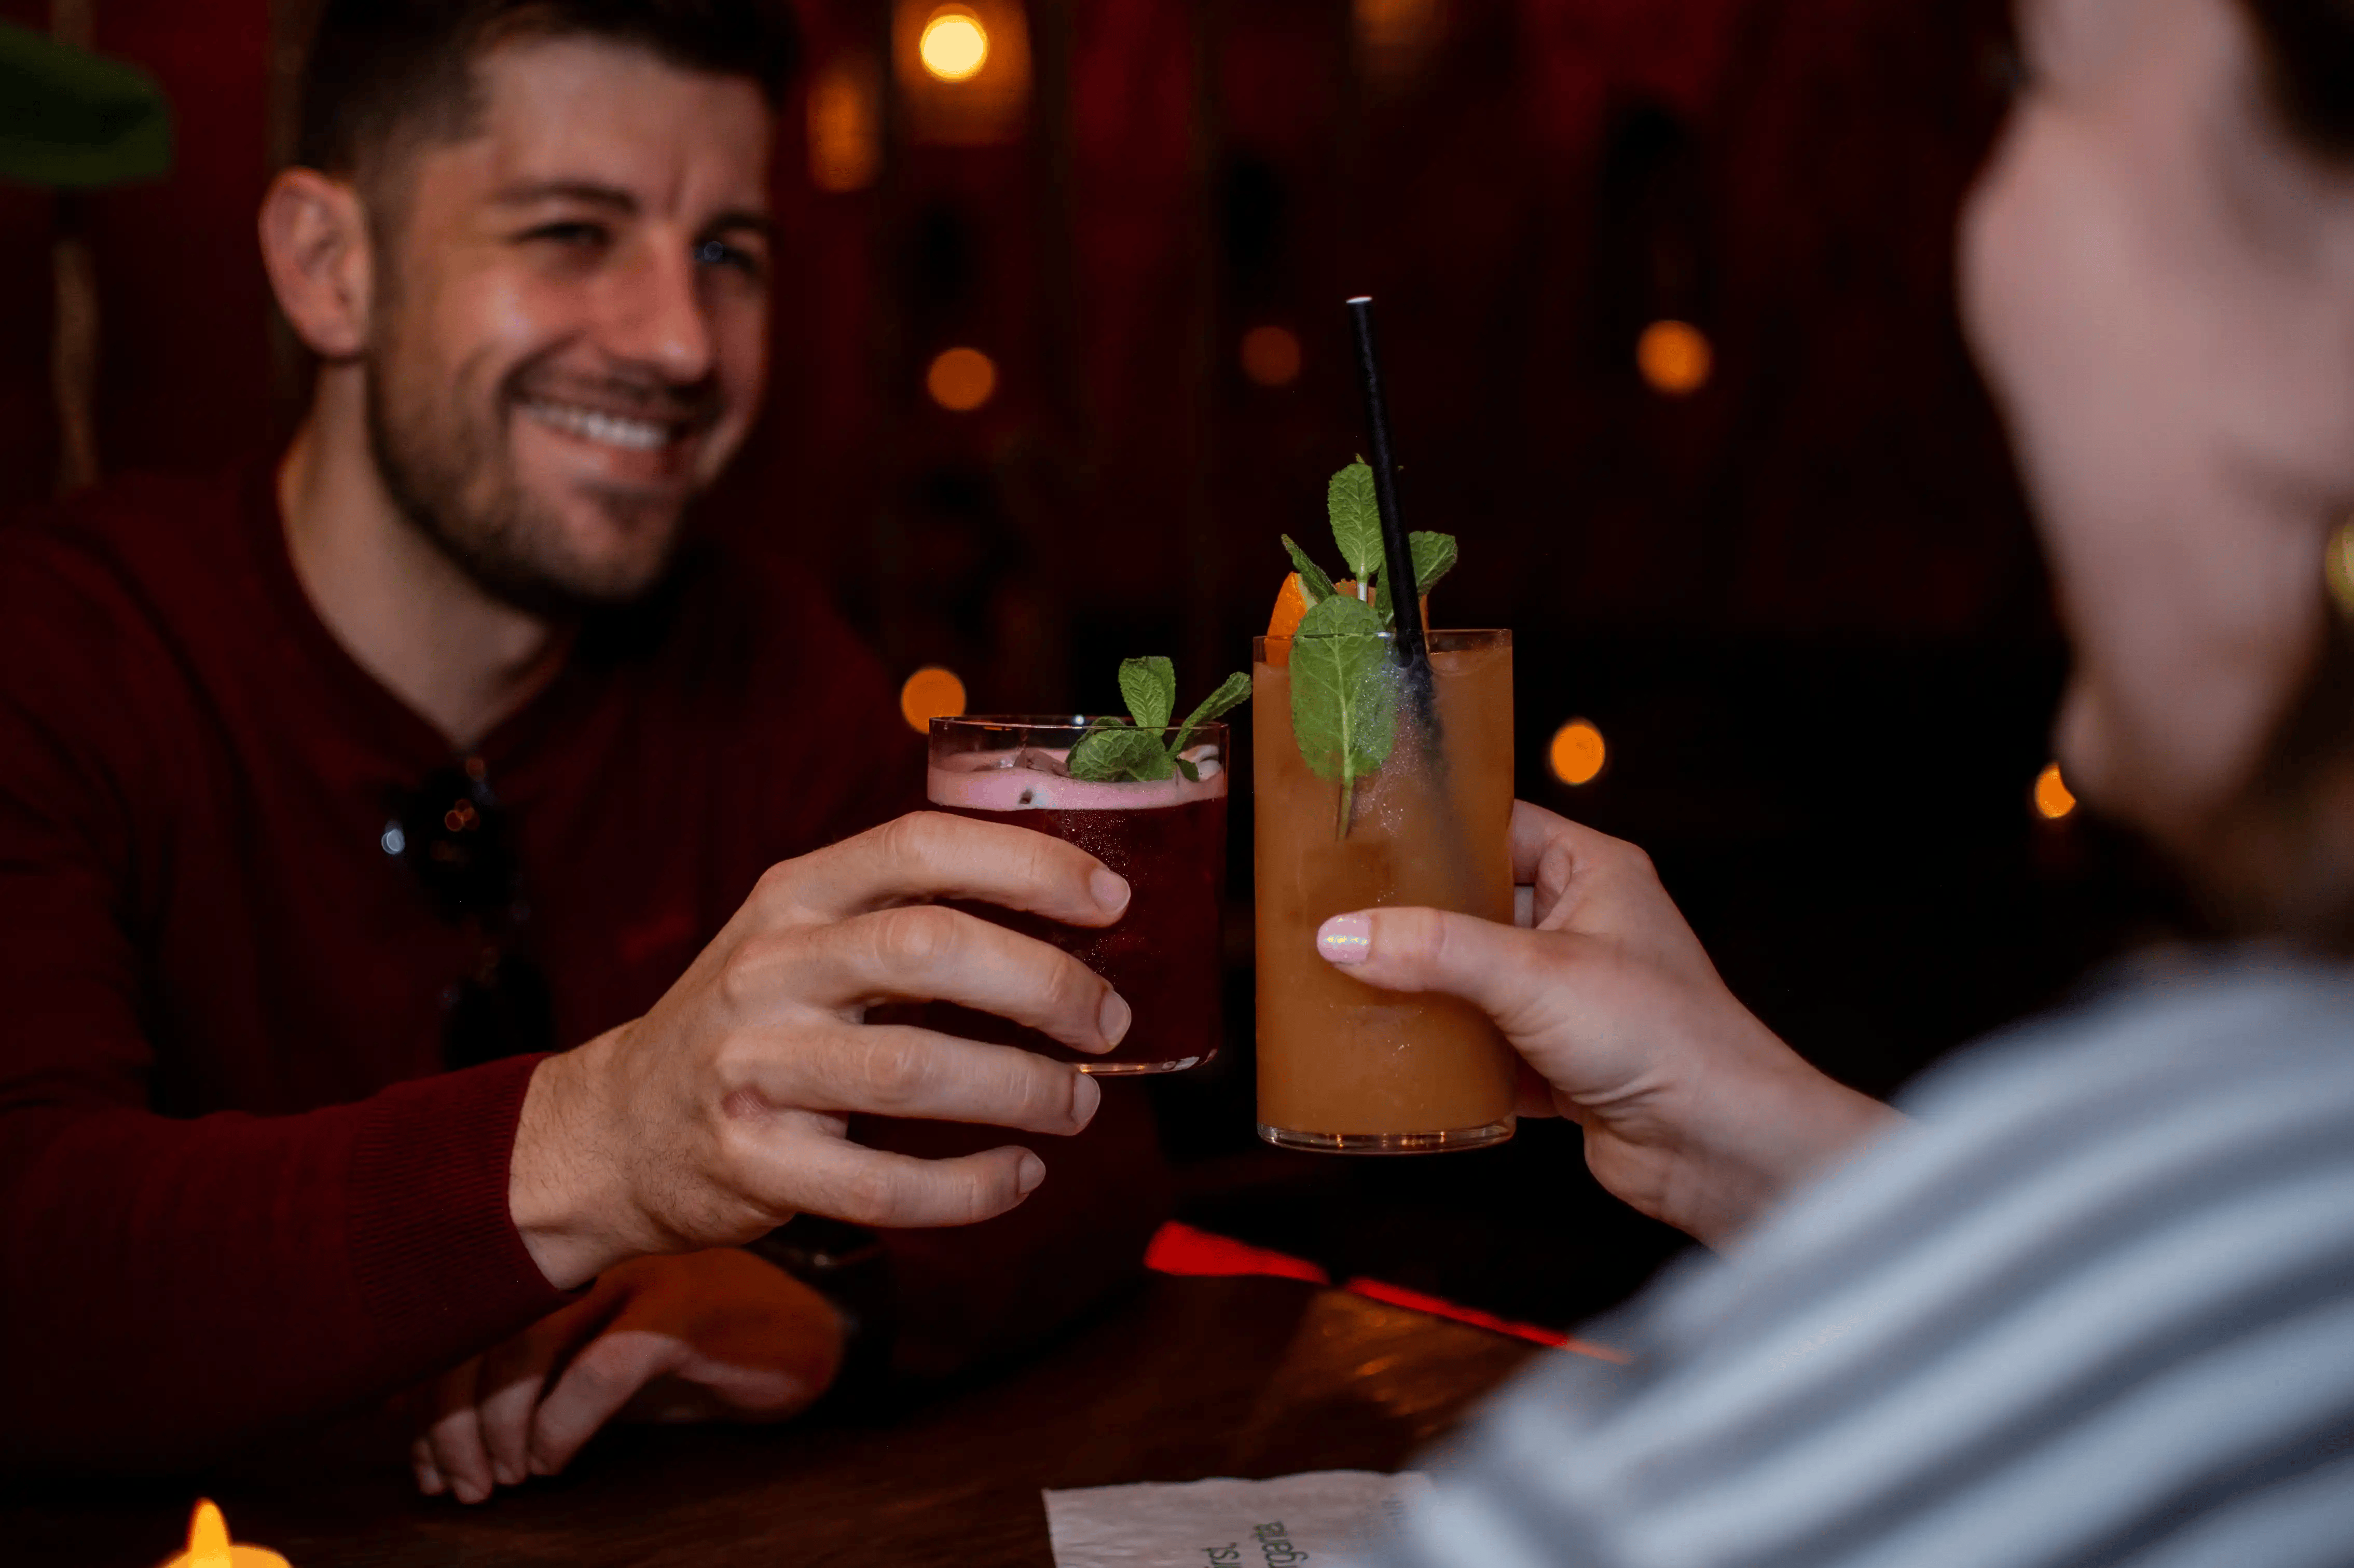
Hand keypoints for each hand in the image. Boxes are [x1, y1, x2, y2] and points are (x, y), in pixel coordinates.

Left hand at [410, 1249, 841, 1502]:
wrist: (809, 1335)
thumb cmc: (698, 1349)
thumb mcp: (598, 1362)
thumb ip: (532, 1378)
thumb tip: (434, 1430)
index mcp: (560, 1261)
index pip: (463, 1318)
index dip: (425, 1397)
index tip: (421, 1466)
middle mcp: (589, 1256)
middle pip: (481, 1330)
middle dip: (449, 1422)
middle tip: (457, 1487)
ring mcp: (637, 1275)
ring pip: (527, 1345)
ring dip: (497, 1428)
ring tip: (497, 1482)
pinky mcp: (685, 1309)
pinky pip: (602, 1367)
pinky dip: (562, 1423)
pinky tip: (553, 1462)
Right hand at [511, 812, 1135, 1287]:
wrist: (615, 1130)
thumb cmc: (755, 1024)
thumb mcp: (806, 939)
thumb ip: (908, 917)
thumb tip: (1071, 921)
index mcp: (795, 895)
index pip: (920, 846)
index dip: (1027, 865)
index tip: (1111, 901)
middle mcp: (769, 967)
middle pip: (928, 950)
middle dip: (1044, 983)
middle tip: (1109, 1022)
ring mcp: (753, 1065)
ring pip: (912, 1070)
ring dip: (1021, 1089)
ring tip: (1078, 1104)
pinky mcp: (749, 1163)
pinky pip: (881, 1184)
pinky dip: (970, 1186)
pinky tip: (1018, 1174)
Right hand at [1315, 801, 1895, 1244]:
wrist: (1720, 1147)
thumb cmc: (1668, 1038)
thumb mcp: (1535, 974)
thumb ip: (1435, 950)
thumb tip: (1343, 935)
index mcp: (1594, 872)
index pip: (1498, 826)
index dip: (1435, 830)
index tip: (1363, 834)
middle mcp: (1581, 927)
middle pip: (1473, 908)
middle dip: (1411, 921)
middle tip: (1336, 917)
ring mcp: (1567, 997)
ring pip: (1471, 981)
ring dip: (1421, 992)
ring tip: (1346, 985)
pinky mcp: (1556, 1063)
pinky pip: (1481, 1047)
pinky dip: (1443, 1056)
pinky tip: (1393, 1057)